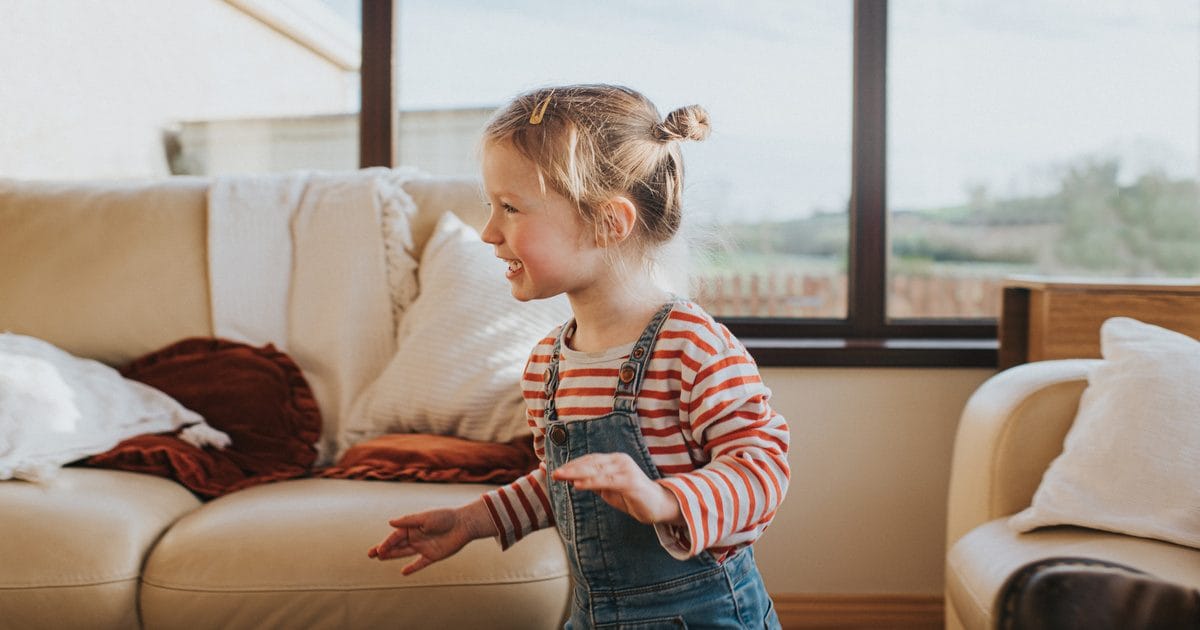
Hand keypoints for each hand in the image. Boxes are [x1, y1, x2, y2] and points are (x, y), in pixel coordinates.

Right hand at [367, 501, 496, 574]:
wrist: (464, 524)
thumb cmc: (445, 517)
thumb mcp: (425, 518)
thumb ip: (408, 521)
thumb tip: (390, 522)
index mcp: (413, 527)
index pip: (396, 536)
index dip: (386, 543)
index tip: (378, 550)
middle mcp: (417, 536)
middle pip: (397, 544)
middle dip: (384, 549)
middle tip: (371, 554)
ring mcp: (424, 547)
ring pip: (405, 553)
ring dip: (393, 555)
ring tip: (380, 558)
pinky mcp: (433, 556)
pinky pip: (420, 563)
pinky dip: (412, 567)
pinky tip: (404, 572)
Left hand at [551, 453, 682, 525]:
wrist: (660, 506)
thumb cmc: (633, 498)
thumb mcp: (608, 490)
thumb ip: (593, 483)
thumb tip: (572, 480)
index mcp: (613, 460)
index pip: (588, 460)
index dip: (570, 464)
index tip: (551, 468)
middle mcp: (619, 460)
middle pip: (589, 462)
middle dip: (569, 468)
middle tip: (552, 472)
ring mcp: (625, 469)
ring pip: (596, 470)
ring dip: (576, 473)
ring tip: (560, 477)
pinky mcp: (630, 481)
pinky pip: (607, 481)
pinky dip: (591, 482)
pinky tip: (579, 485)